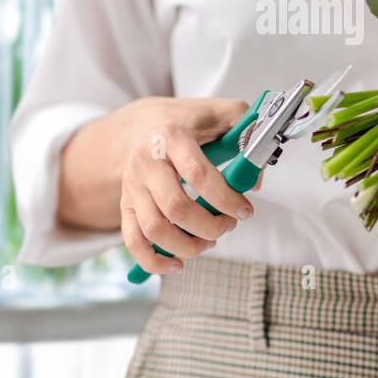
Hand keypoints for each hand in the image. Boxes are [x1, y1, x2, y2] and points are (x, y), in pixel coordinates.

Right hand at [119, 98, 254, 274]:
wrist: (144, 123)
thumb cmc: (188, 121)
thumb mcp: (221, 113)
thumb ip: (247, 134)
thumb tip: (252, 181)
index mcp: (172, 136)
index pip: (198, 174)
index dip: (225, 198)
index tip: (245, 211)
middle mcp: (147, 161)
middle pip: (176, 207)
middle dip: (210, 225)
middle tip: (228, 225)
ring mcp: (132, 185)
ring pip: (154, 229)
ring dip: (187, 245)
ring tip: (208, 241)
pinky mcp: (125, 204)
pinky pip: (132, 241)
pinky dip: (153, 261)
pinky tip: (177, 264)